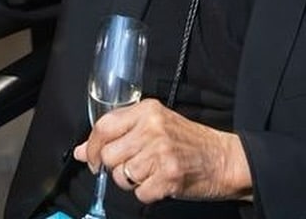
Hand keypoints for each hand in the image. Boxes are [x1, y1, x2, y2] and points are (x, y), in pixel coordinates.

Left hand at [72, 98, 251, 203]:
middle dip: (114, 168)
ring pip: (122, 176)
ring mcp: (160, 153)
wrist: (223, 158)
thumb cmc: (188, 141)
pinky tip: (160, 183)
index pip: (104, 126)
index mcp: (146, 111)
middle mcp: (151, 128)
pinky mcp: (169, 177)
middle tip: (129, 168)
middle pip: (109, 155)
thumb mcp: (155, 125)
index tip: (89, 158)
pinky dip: (147, 194)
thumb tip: (81, 151)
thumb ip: (119, 133)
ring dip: (131, 182)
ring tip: (149, 174)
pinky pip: (140, 194)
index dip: (91, 146)